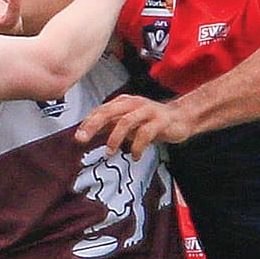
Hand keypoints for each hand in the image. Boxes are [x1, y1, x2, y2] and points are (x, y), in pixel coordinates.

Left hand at [72, 93, 191, 156]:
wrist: (182, 118)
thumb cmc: (152, 121)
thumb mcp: (127, 122)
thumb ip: (109, 125)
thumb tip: (87, 132)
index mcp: (124, 103)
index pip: (101, 110)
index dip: (88, 122)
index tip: (77, 135)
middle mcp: (134, 104)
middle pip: (109, 111)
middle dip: (93, 125)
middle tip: (83, 139)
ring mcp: (148, 111)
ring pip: (126, 121)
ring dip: (115, 138)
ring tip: (109, 152)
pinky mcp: (160, 121)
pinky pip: (145, 133)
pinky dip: (137, 146)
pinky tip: (134, 155)